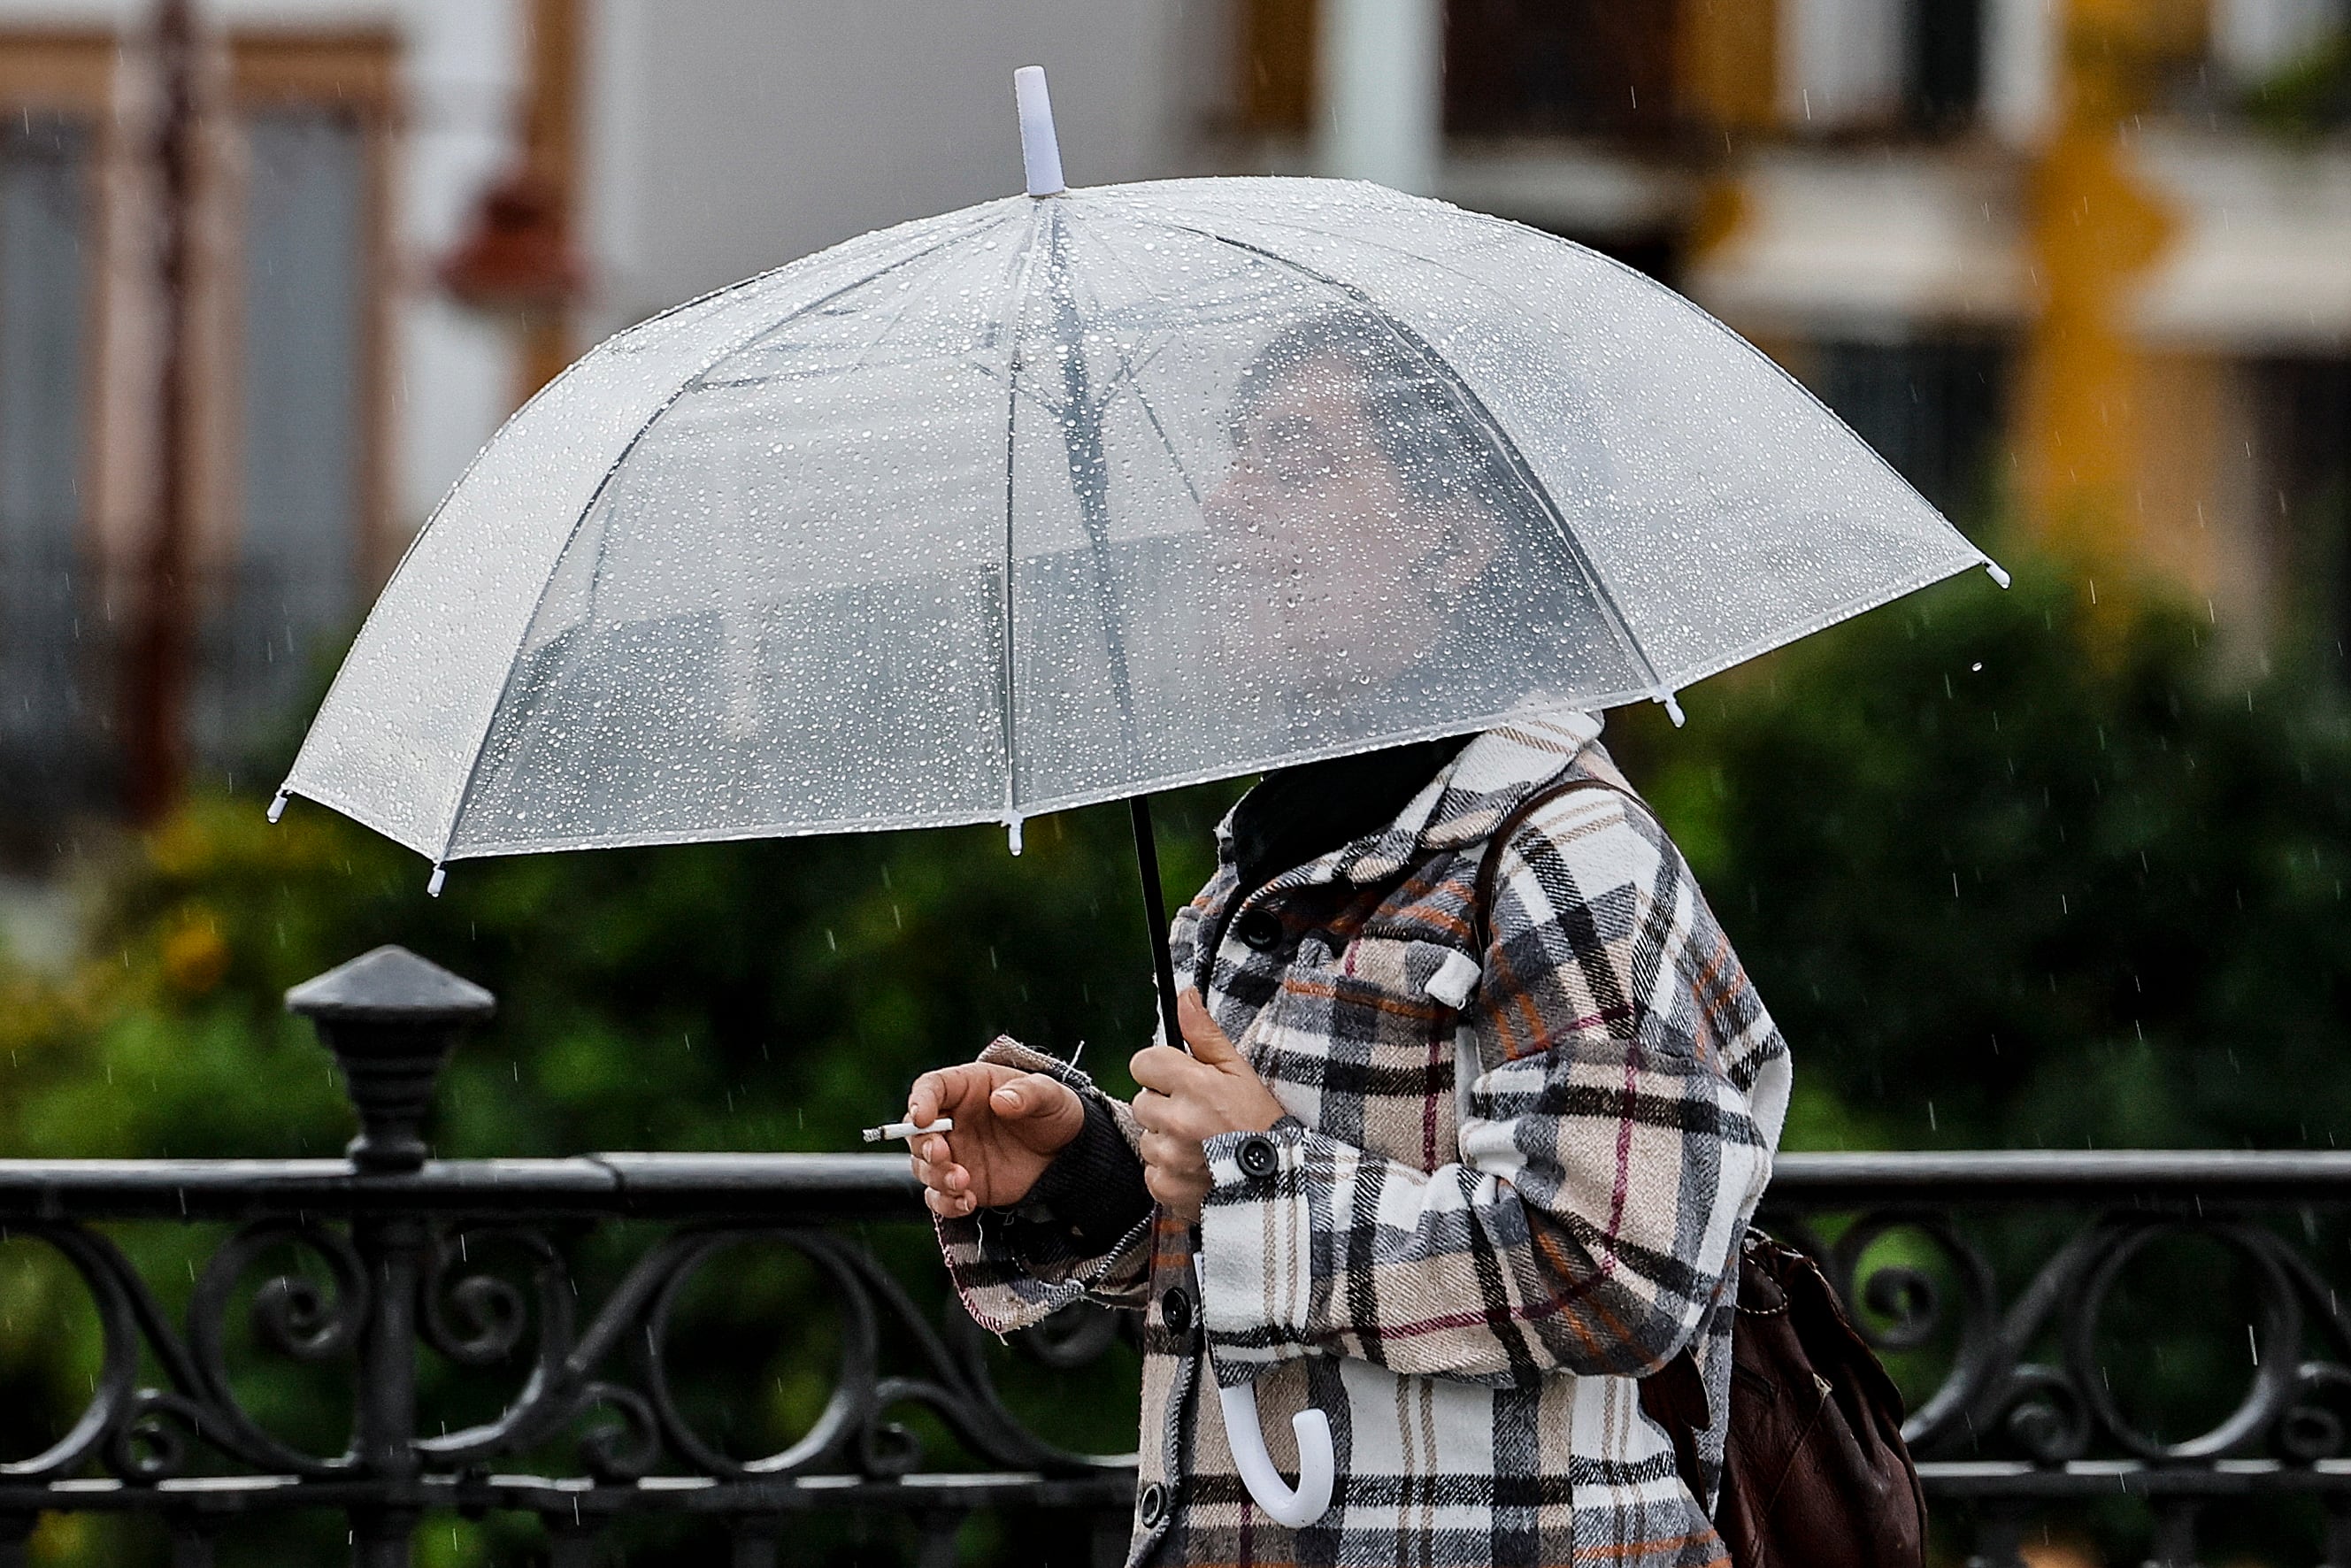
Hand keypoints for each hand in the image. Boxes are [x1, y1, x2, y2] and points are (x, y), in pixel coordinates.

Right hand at [905, 1062, 1084, 1218]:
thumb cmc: (1053, 1111)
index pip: (930, 1088)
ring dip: (935, 1177)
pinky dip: (946, 1203)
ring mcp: (954, 1153)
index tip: (923, 1117)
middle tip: (942, 1155)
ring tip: (963, 1183)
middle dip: (924, 1145)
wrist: (1067, 1152)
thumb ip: (1028, 1093)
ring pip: (923, 1166)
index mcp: (966, 1087)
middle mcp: (952, 1120)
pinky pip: (939, 1196)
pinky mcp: (961, 1183)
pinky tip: (967, 1202)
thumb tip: (1001, 1100)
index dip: (920, 1101)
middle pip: (917, 1132)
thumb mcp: (1050, 1094)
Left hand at [1130, 989, 1285, 1219]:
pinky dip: (1168, 1171)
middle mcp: (1177, 1119)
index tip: (1179, 1081)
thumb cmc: (1261, 1122)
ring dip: (1165, 1140)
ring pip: (1145, 1138)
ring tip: (1200, 1144)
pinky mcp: (1166, 1186)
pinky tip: (1196, 1167)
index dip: (1160, 1071)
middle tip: (1197, 1115)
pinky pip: (1150, 1171)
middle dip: (1164, 1105)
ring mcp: (1170, 1156)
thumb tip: (1184, 995)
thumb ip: (1204, 1033)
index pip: (1142, 1063)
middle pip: (1141, 1101)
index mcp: (1193, 1083)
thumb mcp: (1238, 1070)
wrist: (1278, 1181)